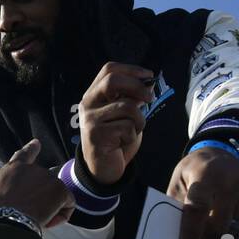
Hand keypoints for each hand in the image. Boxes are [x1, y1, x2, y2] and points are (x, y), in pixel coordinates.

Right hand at [0, 139, 73, 228]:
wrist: (3, 219)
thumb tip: (3, 187)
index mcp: (15, 168)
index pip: (24, 155)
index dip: (31, 149)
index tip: (37, 143)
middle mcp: (34, 169)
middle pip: (42, 186)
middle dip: (39, 200)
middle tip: (27, 215)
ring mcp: (49, 178)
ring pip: (55, 197)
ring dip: (48, 209)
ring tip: (34, 220)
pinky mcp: (61, 191)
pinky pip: (67, 205)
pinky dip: (60, 216)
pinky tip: (48, 222)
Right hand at [78, 62, 153, 183]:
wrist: (103, 168)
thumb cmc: (115, 138)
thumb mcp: (124, 114)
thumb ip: (131, 98)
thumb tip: (148, 83)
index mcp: (93, 95)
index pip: (109, 70)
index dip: (131, 69)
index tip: (148, 75)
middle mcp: (88, 104)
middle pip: (112, 81)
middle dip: (137, 86)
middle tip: (150, 97)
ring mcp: (90, 120)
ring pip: (127, 107)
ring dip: (139, 120)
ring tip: (133, 130)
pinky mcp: (96, 135)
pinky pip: (127, 127)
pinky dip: (132, 135)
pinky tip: (123, 142)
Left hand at [168, 147, 238, 238]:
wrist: (221, 154)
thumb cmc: (194, 171)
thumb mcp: (179, 181)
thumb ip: (176, 205)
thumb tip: (174, 236)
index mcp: (205, 176)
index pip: (198, 208)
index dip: (192, 232)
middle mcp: (229, 183)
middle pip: (218, 226)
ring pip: (230, 229)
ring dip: (217, 234)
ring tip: (208, 224)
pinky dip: (230, 229)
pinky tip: (223, 217)